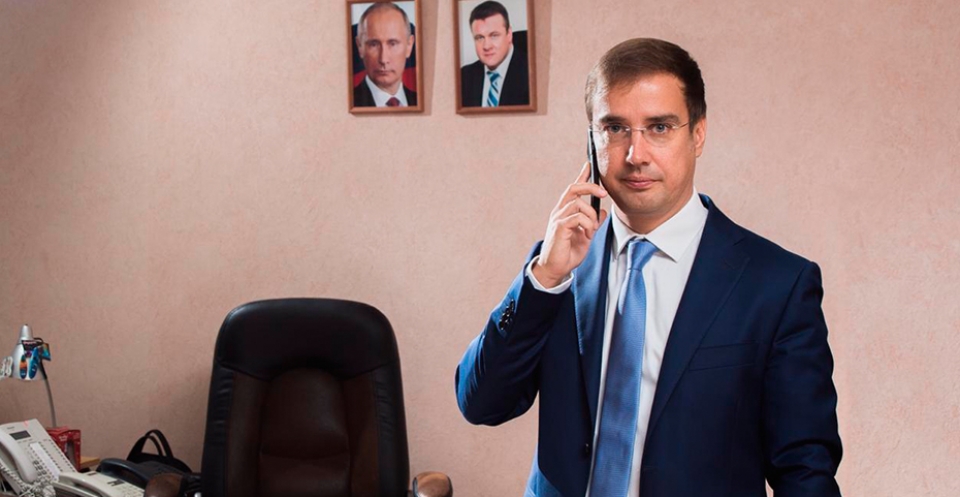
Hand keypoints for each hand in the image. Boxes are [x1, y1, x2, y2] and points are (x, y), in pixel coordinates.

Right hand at [532, 162, 607, 286]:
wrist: (555, 269)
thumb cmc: (567, 252)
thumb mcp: (586, 235)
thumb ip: (593, 222)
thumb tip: (602, 210)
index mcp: (565, 211)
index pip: (574, 189)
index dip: (581, 175)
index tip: (589, 164)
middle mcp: (560, 211)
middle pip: (574, 188)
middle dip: (590, 186)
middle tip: (604, 192)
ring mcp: (558, 218)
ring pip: (579, 204)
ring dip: (591, 216)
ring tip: (592, 230)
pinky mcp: (559, 227)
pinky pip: (577, 217)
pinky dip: (588, 224)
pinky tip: (588, 234)